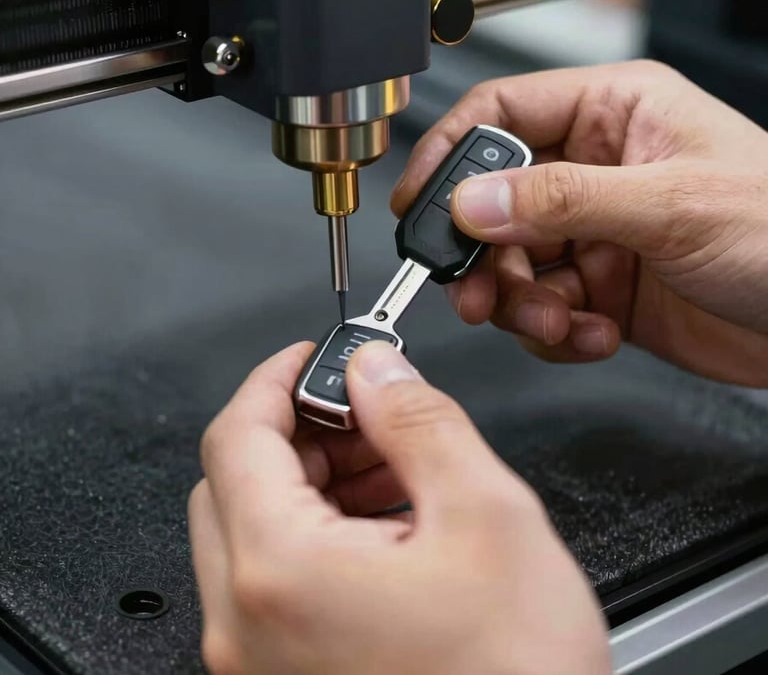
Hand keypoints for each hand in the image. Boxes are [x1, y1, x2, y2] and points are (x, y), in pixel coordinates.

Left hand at [189, 342, 608, 674]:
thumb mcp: (486, 516)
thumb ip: (419, 421)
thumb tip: (377, 371)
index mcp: (279, 572)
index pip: (235, 434)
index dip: (276, 377)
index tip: (311, 356)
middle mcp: (247, 626)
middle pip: (235, 480)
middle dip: (302, 430)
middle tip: (367, 414)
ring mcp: (260, 662)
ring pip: (254, 531)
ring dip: (314, 481)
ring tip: (393, 470)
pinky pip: (276, 582)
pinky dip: (320, 535)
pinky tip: (388, 527)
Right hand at [392, 61, 767, 385]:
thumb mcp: (670, 205)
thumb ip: (562, 200)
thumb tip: (474, 201)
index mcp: (614, 113)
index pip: (501, 115)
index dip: (450, 154)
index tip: (419, 201)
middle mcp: (597, 168)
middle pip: (495, 202)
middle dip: (484, 254)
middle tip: (477, 291)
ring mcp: (599, 232)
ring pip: (513, 264)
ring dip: (521, 303)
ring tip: (555, 322)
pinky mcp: (604, 289)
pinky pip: (544, 309)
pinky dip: (555, 332)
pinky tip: (593, 334)